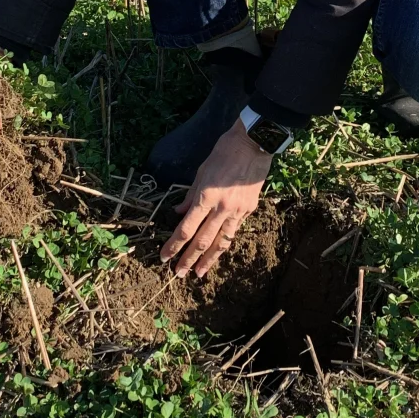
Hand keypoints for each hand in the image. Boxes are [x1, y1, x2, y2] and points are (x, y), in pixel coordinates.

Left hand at [159, 120, 269, 277]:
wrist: (254, 144)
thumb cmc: (224, 152)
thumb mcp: (201, 171)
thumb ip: (190, 195)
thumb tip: (179, 212)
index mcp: (206, 197)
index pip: (186, 229)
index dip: (173, 245)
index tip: (164, 257)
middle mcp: (221, 208)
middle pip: (202, 241)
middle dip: (188, 259)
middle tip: (178, 274)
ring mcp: (238, 210)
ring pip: (221, 242)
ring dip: (208, 260)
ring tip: (199, 273)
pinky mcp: (249, 209)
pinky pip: (234, 230)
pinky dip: (225, 243)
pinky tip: (218, 252)